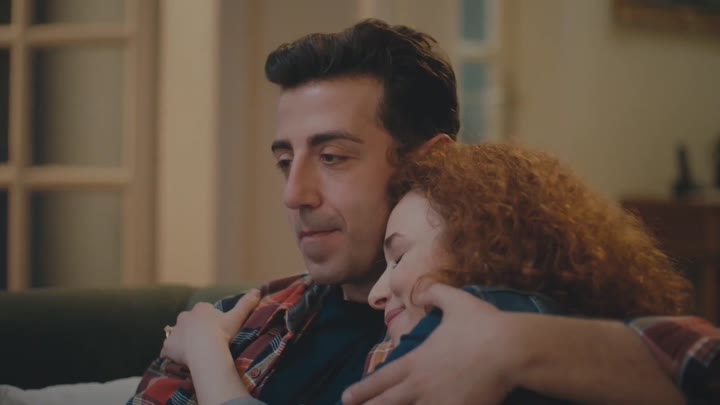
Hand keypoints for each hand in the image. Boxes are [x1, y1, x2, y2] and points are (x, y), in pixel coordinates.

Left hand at [161, 289, 260, 366]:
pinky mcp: (167, 346)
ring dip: (183, 341)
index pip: (204, 312)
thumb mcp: (236, 317)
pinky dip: (173, 354)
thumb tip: (257, 290)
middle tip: (206, 342)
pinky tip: (182, 360)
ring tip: (194, 352)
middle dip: (195, 330)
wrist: (206, 350)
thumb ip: (246, 303)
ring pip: (178, 335)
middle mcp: (184, 316)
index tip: (217, 331)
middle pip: (189, 322)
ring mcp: (174, 332)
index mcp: (200, 309)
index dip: (210, 321)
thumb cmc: (222, 332)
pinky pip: (168, 350)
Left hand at [342, 283, 516, 404]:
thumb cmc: (482, 324)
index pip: (381, 379)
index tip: (346, 397)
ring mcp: (437, 403)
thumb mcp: (456, 300)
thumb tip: (421, 291)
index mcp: (417, 360)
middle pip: (386, 404)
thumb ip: (434, 293)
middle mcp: (421, 385)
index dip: (362, 390)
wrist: (511, 350)